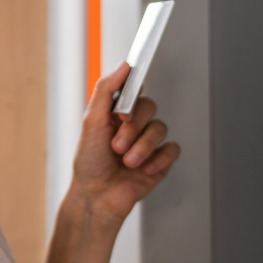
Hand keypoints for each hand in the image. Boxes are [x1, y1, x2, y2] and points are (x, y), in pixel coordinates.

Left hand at [69, 62, 181, 223]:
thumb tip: (122, 66)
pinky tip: (143, 169)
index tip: (124, 108)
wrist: (97, 196)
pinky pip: (172, 149)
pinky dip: (158, 159)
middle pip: (149, 107)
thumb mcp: (91, 122)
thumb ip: (106, 91)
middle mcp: (133, 125)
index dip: (132, 96)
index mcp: (115, 113)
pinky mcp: (160, 160)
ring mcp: (148, 142)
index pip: (133, 91)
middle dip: (133, 127)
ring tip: (126, 161)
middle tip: (117, 144)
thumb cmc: (89, 163)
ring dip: (142, 146)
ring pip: (160, 128)